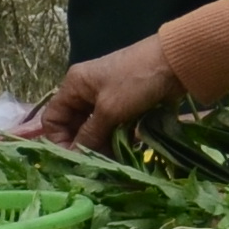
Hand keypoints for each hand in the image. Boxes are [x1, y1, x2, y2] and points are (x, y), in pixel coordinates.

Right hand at [36, 42, 182, 148]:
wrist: (175, 62)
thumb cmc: (135, 81)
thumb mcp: (109, 110)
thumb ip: (90, 135)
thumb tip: (74, 157)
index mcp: (74, 85)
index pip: (53, 118)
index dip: (58, 140)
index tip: (73, 160)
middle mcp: (86, 91)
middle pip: (74, 126)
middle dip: (83, 146)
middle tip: (95, 165)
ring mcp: (107, 97)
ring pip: (95, 128)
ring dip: (102, 145)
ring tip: (112, 162)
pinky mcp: (126, 104)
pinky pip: (114, 126)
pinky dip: (117, 139)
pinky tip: (124, 152)